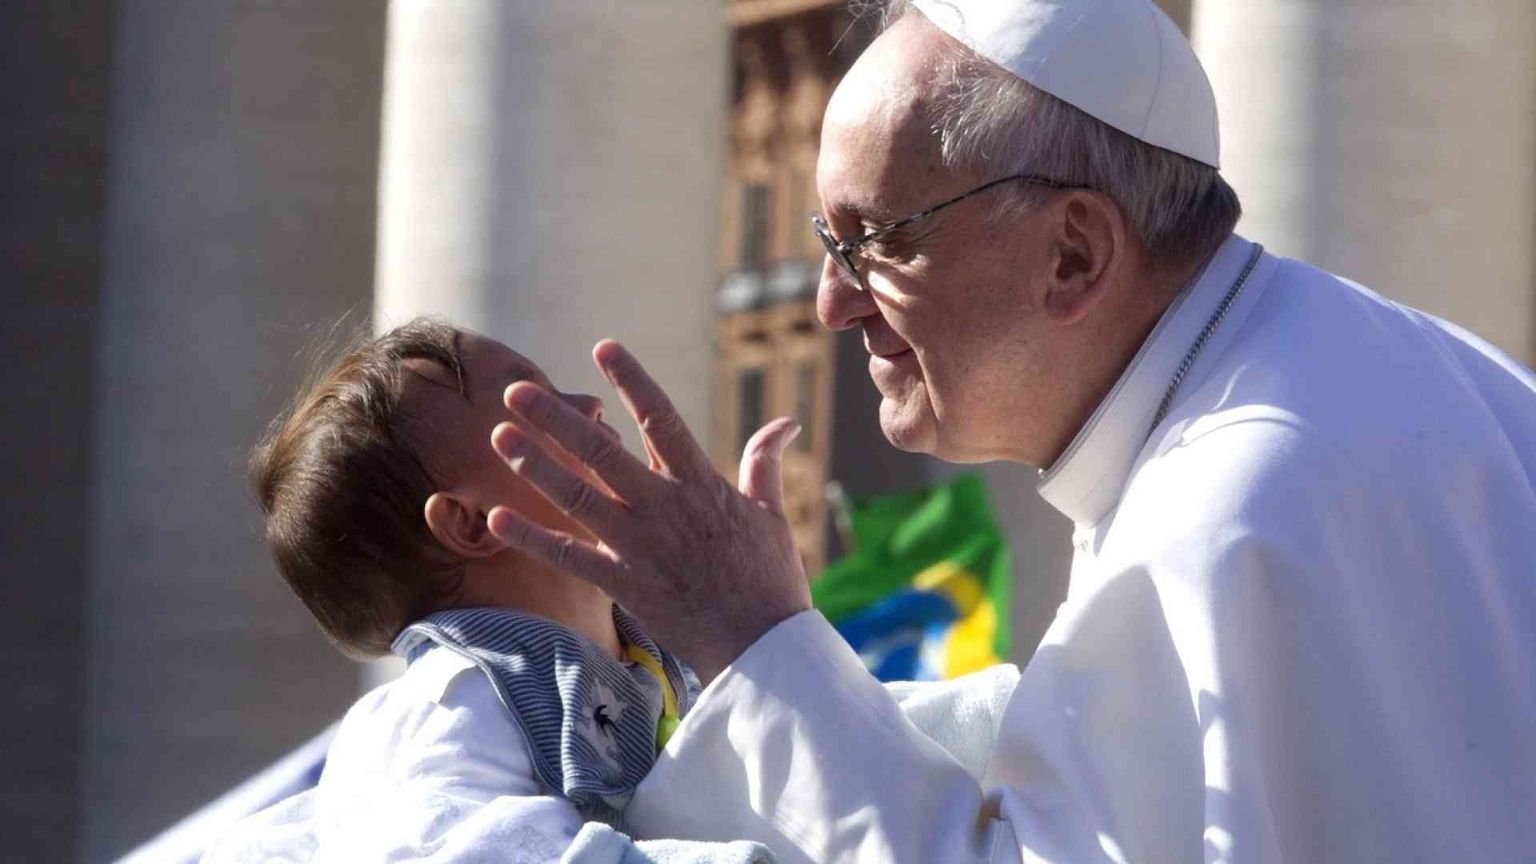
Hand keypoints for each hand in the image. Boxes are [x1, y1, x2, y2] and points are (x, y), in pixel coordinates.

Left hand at [486, 340, 810, 683]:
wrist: (762, 646)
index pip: (661, 418)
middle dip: (557, 418)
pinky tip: (498, 515)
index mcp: (700, 483)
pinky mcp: (623, 583)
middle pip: (602, 451)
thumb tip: (786, 422)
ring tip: (500, 435)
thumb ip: (764, 462)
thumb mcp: (769, 513)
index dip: (632, 380)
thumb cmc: (770, 579)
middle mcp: (664, 507)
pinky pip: (568, 556)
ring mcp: (639, 545)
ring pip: (577, 495)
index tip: (603, 347)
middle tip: (518, 390)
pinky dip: (532, 537)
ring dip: (536, 464)